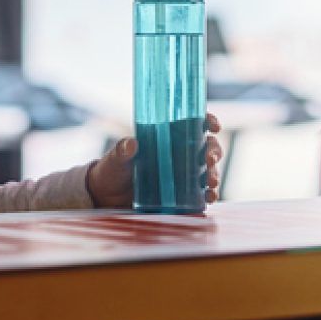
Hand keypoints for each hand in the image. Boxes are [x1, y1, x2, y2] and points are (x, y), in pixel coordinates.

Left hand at [86, 113, 223, 207]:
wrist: (106, 198)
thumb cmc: (112, 170)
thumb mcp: (116, 158)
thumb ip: (122, 151)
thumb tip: (131, 144)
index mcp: (167, 136)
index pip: (193, 123)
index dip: (208, 121)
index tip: (213, 125)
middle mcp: (178, 153)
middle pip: (206, 147)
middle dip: (213, 151)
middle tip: (209, 159)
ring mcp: (182, 174)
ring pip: (207, 170)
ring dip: (214, 174)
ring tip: (211, 183)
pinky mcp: (181, 195)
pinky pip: (201, 193)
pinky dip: (209, 195)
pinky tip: (209, 197)